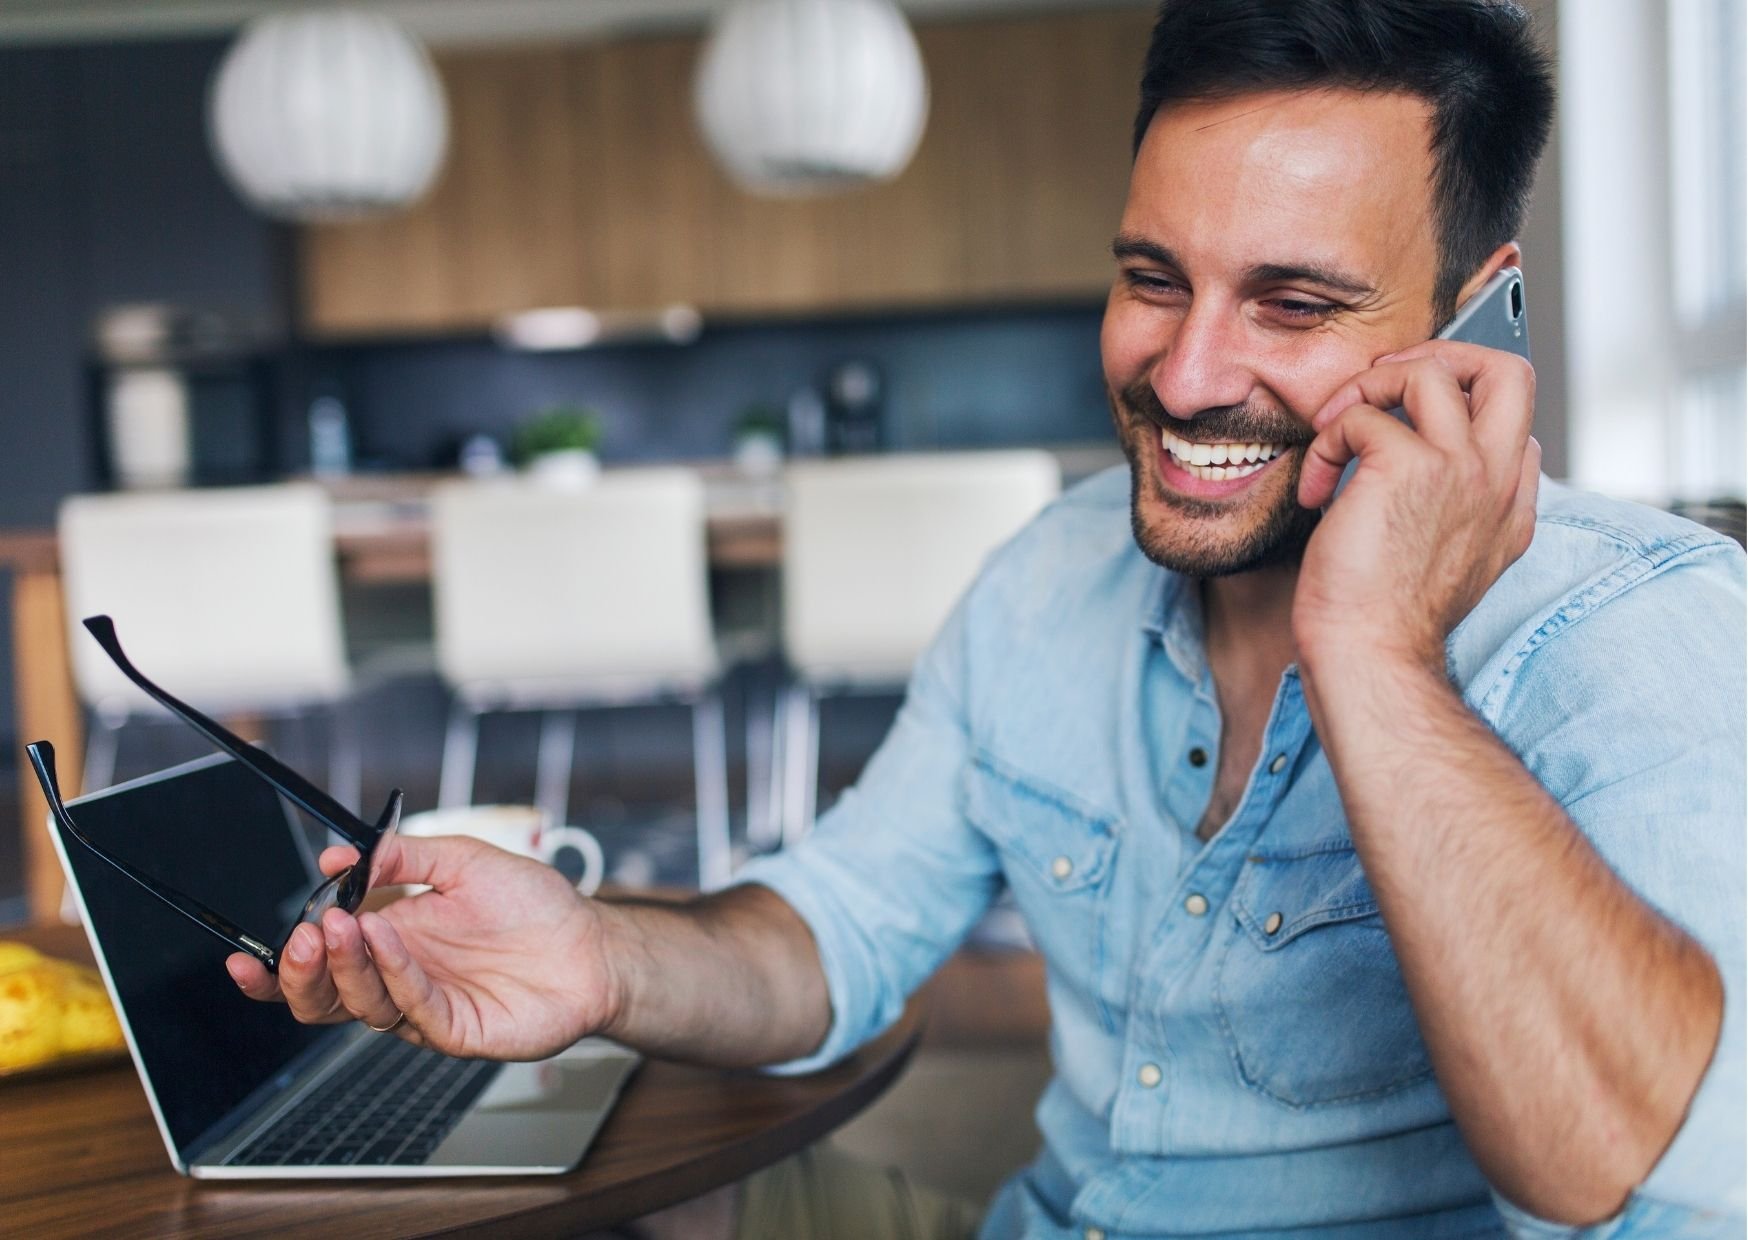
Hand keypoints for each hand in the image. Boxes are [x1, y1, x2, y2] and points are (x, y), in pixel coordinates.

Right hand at [225, 834, 619, 1060]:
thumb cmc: (533, 905)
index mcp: (390, 941)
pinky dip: (394, 973)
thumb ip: (401, 857)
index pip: (318, 965)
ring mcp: (425, 1007)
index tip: (240, 956)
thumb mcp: (462, 859)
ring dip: (345, 966)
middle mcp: (399, 979)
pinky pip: (412, 1008)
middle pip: (324, 998)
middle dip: (300, 972)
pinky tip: (388, 939)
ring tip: (343, 926)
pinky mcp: (457, 1029)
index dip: (274, 970)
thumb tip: (339, 857)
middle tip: (302, 936)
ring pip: (361, 1006)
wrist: (591, 943)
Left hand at [1292, 340, 1539, 673]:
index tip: (1403, 434)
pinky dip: (1326, 441)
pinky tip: (1315, 488)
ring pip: (1431, 369)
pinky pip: (1361, 415)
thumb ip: (1455, 515)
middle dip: (1441, 355)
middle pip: (1506, 371)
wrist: (1372, 656)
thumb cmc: (1386, 621)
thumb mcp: (1445, 567)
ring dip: (1369, 387)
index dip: (1459, 410)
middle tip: (1385, 388)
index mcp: (1508, 507)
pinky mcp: (1408, 466)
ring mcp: (1460, 468)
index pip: (1516, 423)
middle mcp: (1495, 481)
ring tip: (1336, 429)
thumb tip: (1425, 474)